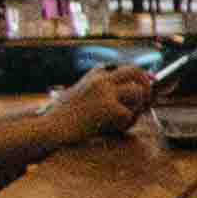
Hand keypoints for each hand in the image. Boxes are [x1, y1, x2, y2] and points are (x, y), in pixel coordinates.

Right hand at [38, 65, 158, 146]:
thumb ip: (100, 93)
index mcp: (94, 75)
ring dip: (137, 107)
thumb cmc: (61, 118)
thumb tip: (126, 100)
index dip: (135, 78)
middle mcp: (102, 79)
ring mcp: (107, 92)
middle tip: (147, 99)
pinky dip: (125, 124)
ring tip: (125, 119)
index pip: (123, 68)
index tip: (140, 87)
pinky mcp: (111, 108)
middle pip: (136, 71)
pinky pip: (130, 115)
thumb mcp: (78, 97)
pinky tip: (111, 129)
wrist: (50, 128)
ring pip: (138, 93)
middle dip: (146, 84)